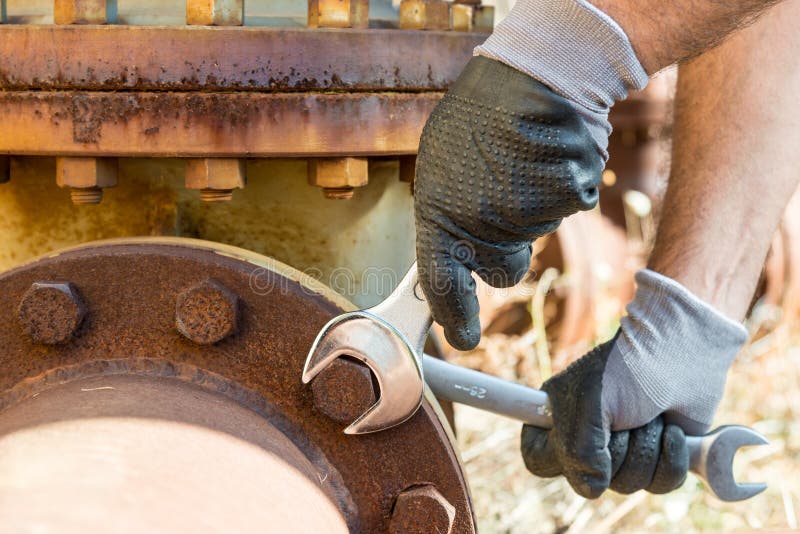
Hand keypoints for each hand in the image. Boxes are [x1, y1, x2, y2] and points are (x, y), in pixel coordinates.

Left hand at [414, 56, 602, 349]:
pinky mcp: (569, 202)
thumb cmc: (480, 116)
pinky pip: (560, 213)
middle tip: (499, 198)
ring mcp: (530, 215)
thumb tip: (452, 257)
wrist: (534, 73)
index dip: (454, 317)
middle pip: (502, 267)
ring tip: (519, 160)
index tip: (463, 337)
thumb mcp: (440, 165)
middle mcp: (485, 223)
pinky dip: (554, 192)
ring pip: (532, 236)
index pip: (442, 284)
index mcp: (441, 215)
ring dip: (527, 208)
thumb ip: (445, 215)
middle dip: (502, 248)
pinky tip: (543, 159)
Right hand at [522, 338, 688, 497]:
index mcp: (555, 419)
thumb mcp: (589, 403)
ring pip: (629, 485)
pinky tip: (672, 429)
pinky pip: (661, 484)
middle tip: (625, 413)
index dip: (561, 459)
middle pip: (592, 481)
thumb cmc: (627, 368)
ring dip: (648, 447)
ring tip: (652, 415)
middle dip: (619, 448)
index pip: (539, 461)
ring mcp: (621, 451)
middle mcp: (585, 440)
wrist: (682, 352)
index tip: (585, 437)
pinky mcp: (656, 458)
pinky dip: (672, 458)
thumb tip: (595, 489)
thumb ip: (578, 451)